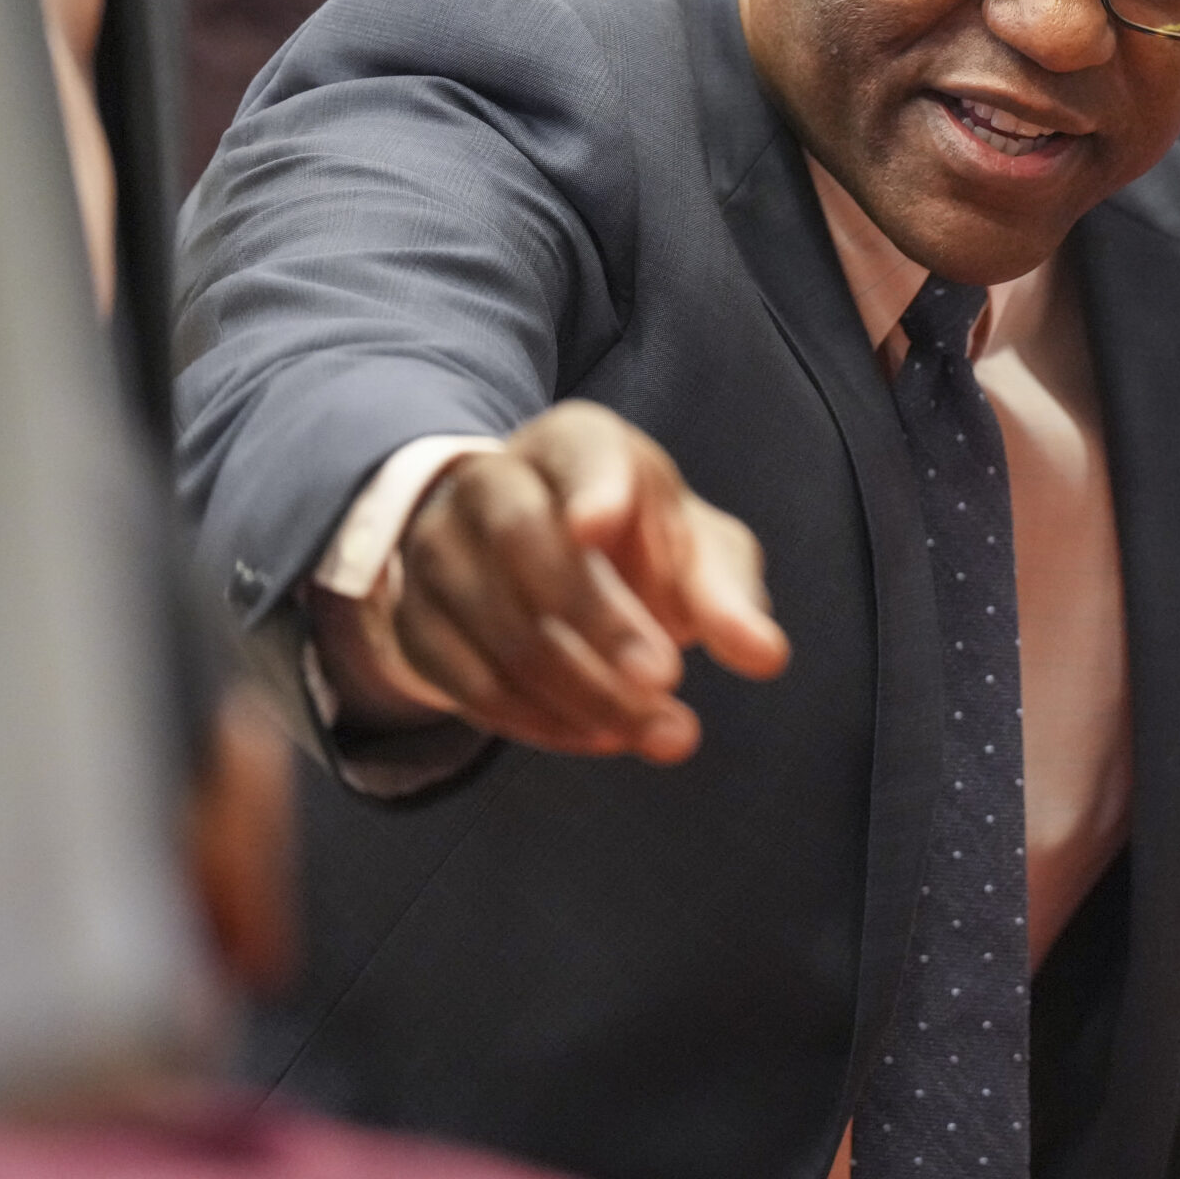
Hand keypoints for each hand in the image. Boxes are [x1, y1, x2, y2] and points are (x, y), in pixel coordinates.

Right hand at [390, 402, 788, 762]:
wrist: (543, 563)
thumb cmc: (637, 546)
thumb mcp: (695, 553)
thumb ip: (729, 596)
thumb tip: (766, 656)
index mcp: (575, 443)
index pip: (578, 451)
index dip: (589, 487)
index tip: (599, 526)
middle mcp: (492, 480)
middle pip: (522, 540)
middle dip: (597, 620)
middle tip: (665, 682)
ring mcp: (438, 548)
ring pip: (493, 622)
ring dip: (577, 690)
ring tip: (652, 731)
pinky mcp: (413, 618)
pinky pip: (461, 678)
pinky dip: (532, 719)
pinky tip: (594, 735)